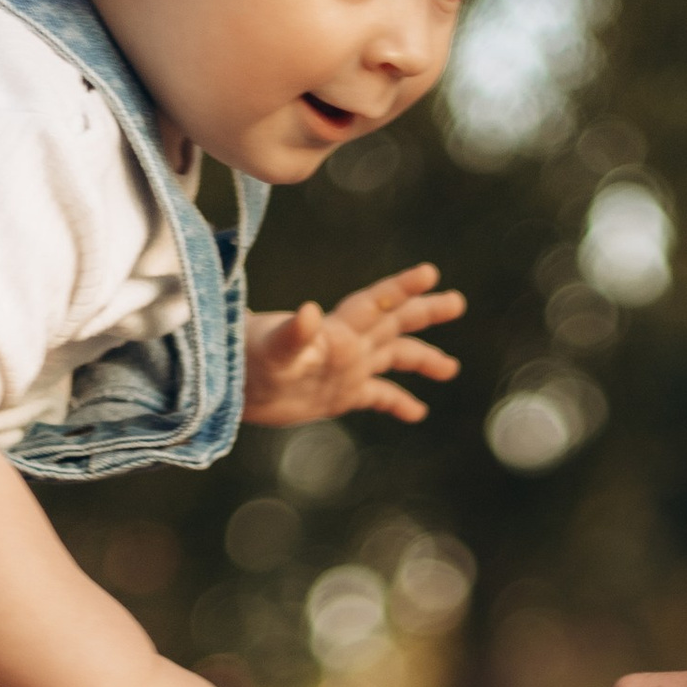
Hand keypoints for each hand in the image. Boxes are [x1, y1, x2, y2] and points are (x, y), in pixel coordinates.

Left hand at [241, 264, 464, 426]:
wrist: (229, 386)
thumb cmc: (248, 361)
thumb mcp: (273, 349)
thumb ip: (293, 332)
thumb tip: (308, 312)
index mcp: (339, 330)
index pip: (378, 303)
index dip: (403, 288)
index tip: (429, 273)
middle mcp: (349, 345)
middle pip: (395, 323)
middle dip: (425, 312)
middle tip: (457, 301)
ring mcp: (347, 369)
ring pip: (394, 360)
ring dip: (422, 361)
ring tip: (451, 369)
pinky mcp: (339, 395)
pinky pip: (377, 398)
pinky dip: (398, 403)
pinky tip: (418, 413)